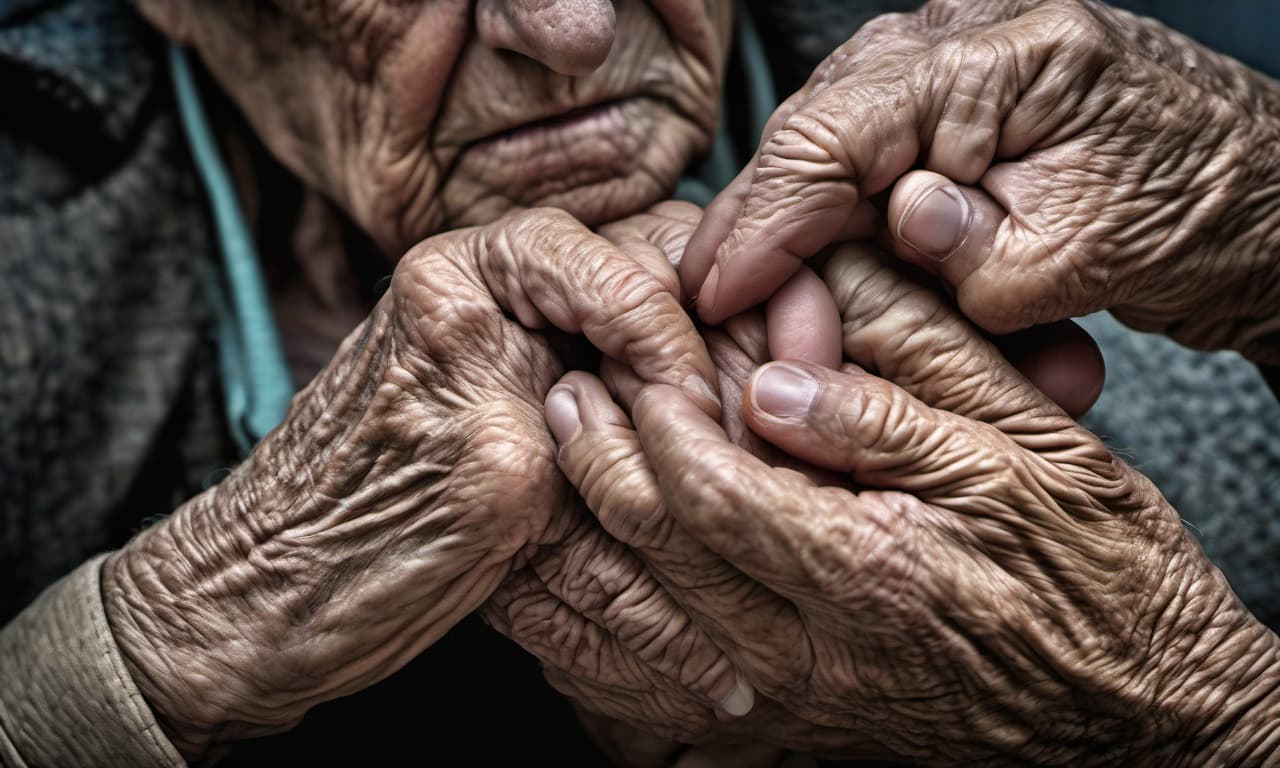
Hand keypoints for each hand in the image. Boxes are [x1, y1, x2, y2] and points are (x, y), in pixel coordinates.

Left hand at [98, 207, 731, 760]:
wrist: (274, 605)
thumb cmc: (356, 548)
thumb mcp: (498, 475)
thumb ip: (593, 414)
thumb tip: (687, 402)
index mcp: (455, 280)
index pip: (607, 255)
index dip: (667, 331)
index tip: (696, 406)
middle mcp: (478, 292)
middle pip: (631, 274)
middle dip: (694, 343)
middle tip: (734, 416)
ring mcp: (498, 341)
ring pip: (630, 328)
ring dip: (684, 381)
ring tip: (722, 443)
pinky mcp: (512, 393)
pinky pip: (608, 376)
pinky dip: (656, 415)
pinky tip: (683, 458)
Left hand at [493, 203, 1101, 755]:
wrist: (1143, 712)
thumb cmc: (1102, 579)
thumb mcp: (1034, 460)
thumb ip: (902, 408)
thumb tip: (780, 384)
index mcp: (874, 571)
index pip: (715, 495)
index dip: (656, 425)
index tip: (633, 369)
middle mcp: (821, 654)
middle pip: (662, 559)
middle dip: (597, 467)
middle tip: (567, 396)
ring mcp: (805, 704)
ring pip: (647, 631)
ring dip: (584, 546)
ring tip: (557, 468)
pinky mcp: (803, 733)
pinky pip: (671, 695)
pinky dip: (609, 640)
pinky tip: (581, 591)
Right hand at [683, 0, 1279, 362]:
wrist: (1266, 198)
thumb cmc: (1204, 214)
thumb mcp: (1085, 256)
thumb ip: (975, 249)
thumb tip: (892, 221)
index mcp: (1011, 56)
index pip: (835, 134)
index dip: (762, 221)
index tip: (715, 291)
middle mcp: (972, 35)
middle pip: (816, 127)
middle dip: (760, 221)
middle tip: (713, 299)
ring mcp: (962, 56)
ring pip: (831, 133)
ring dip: (791, 216)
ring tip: (752, 287)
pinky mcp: (960, 92)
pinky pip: (866, 142)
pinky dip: (833, 205)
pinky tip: (809, 253)